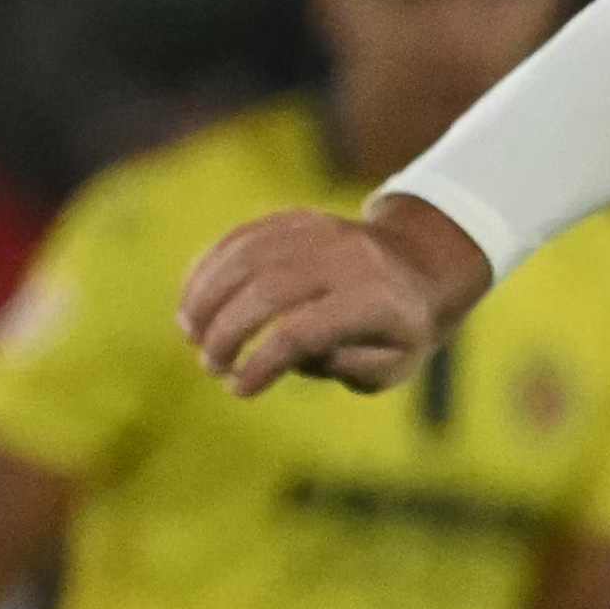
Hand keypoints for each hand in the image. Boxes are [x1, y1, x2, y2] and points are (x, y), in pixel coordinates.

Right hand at [181, 194, 492, 398]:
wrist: (419, 265)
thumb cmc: (401, 330)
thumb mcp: (393, 366)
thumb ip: (348, 367)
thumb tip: (293, 357)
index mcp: (374, 302)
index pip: (303, 331)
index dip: (262, 362)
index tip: (239, 389)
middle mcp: (345, 259)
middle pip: (267, 290)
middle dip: (227, 331)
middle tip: (209, 365)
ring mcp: (318, 232)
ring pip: (246, 257)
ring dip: (207, 297)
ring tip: (190, 334)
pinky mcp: (295, 220)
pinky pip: (241, 238)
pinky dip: (209, 268)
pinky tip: (192, 301)